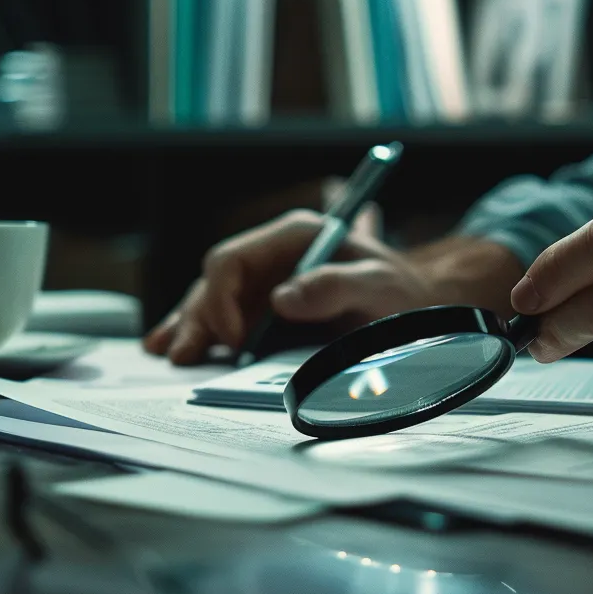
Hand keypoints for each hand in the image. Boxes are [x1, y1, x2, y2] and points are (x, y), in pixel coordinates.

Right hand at [144, 204, 422, 363]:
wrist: (420, 310)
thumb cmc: (404, 293)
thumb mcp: (381, 286)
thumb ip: (337, 286)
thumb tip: (284, 299)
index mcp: (295, 237)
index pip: (233, 260)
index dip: (221, 298)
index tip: (234, 338)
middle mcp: (274, 258)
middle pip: (216, 285)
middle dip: (198, 320)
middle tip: (185, 356)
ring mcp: (268, 285)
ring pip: (213, 303)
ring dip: (190, 329)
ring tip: (172, 355)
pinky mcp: (268, 312)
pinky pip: (225, 321)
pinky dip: (201, 335)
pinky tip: (173, 348)